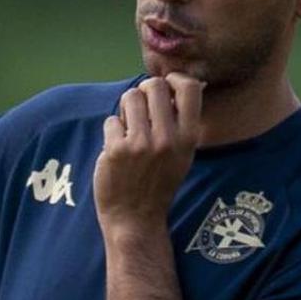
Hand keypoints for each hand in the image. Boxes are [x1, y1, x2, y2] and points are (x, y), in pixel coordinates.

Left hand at [93, 74, 204, 232]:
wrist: (135, 218)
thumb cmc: (158, 183)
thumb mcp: (181, 155)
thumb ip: (179, 123)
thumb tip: (171, 84)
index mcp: (188, 138)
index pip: (189, 88)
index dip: (174, 80)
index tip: (166, 89)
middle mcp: (167, 138)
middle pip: (154, 86)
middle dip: (144, 92)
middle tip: (141, 109)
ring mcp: (141, 144)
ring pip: (129, 97)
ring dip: (126, 109)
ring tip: (129, 128)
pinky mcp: (116, 149)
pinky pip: (111, 120)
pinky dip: (112, 132)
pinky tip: (117, 149)